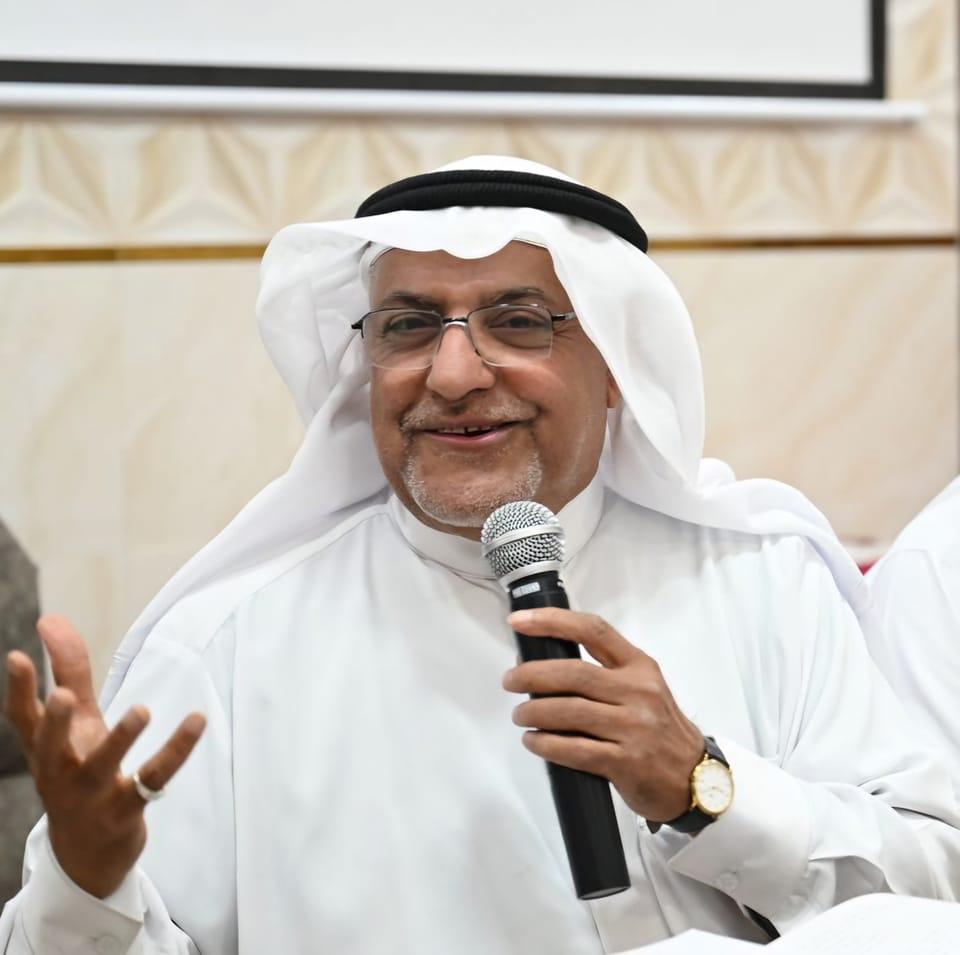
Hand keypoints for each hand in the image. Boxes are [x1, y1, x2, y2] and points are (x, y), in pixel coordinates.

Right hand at [4, 614, 205, 898]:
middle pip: (53, 749)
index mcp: (45, 751)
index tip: (17, 656)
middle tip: (63, 696)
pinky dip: (177, 750)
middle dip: (57, 724)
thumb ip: (67, 672)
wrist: (87, 856)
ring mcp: (92, 796)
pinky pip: (154, 778)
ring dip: (121, 740)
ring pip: (104, 767)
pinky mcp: (127, 809)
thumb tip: (50, 619)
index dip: (19, 690)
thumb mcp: (73, 726)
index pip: (24, 720)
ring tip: (141, 710)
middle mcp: (61, 773)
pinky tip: (196, 720)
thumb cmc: (78, 773)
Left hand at [502, 608, 703, 822]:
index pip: (593, 631)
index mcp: (639, 666)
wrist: (697, 779)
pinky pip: (574, 749)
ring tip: (520, 715)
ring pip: (569, 711)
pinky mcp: (626, 762)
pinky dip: (546, 744)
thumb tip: (542, 662)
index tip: (520, 621)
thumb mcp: (643, 688)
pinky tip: (534, 741)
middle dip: (531, 674)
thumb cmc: (660, 731)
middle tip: (510, 680)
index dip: (552, 621)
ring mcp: (634, 727)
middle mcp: (638, 691)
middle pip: (573, 673)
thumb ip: (603, 673)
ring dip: (534, 712)